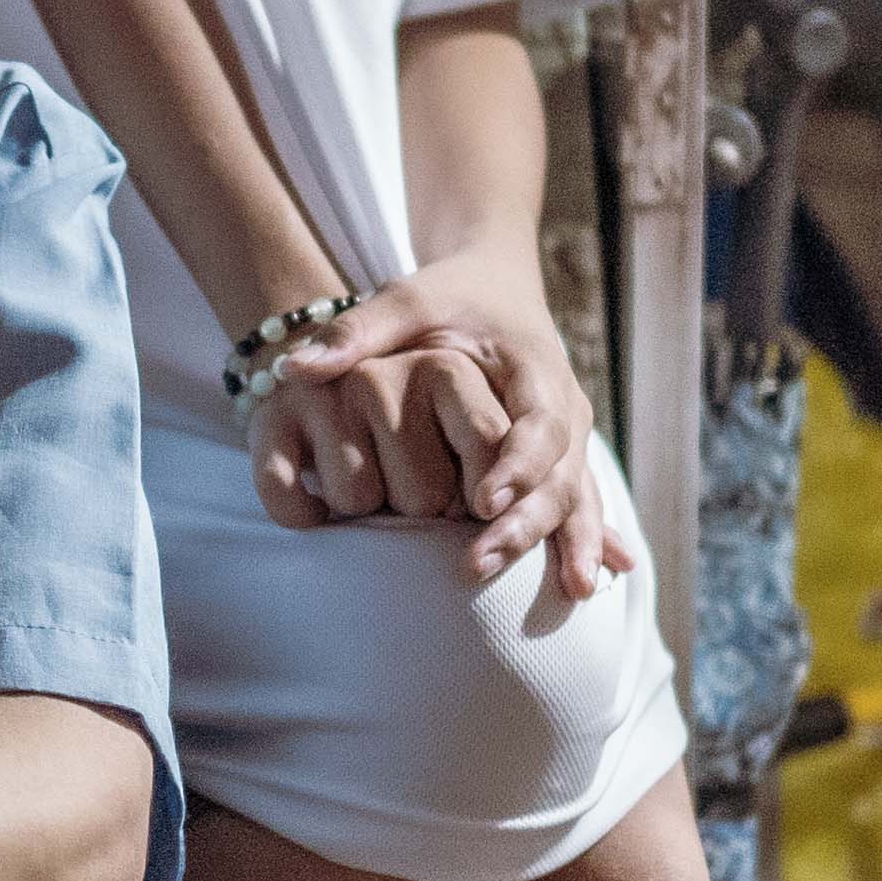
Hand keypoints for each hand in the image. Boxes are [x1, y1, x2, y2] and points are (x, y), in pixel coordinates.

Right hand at [244, 334, 500, 527]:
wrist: (329, 369)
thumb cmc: (421, 415)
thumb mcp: (472, 419)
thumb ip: (499, 457)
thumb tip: (487, 507)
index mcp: (445, 369)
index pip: (488, 449)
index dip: (488, 501)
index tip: (479, 508)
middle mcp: (380, 375)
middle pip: (424, 497)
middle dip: (421, 507)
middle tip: (408, 478)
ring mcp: (320, 397)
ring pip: (356, 501)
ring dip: (364, 513)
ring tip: (366, 477)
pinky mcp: (269, 422)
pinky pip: (288, 498)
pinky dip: (303, 515)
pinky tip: (317, 503)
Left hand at [270, 267, 623, 589]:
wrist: (495, 288)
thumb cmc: (446, 299)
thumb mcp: (404, 302)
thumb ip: (355, 332)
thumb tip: (292, 369)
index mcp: (532, 365)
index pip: (535, 421)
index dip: (515, 463)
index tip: (481, 499)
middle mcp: (563, 403)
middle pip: (560, 471)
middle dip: (527, 521)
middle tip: (479, 561)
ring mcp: (569, 435)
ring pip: (578, 494)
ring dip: (571, 543)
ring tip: (570, 592)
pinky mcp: (562, 458)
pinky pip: (581, 503)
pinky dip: (589, 541)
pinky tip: (587, 586)